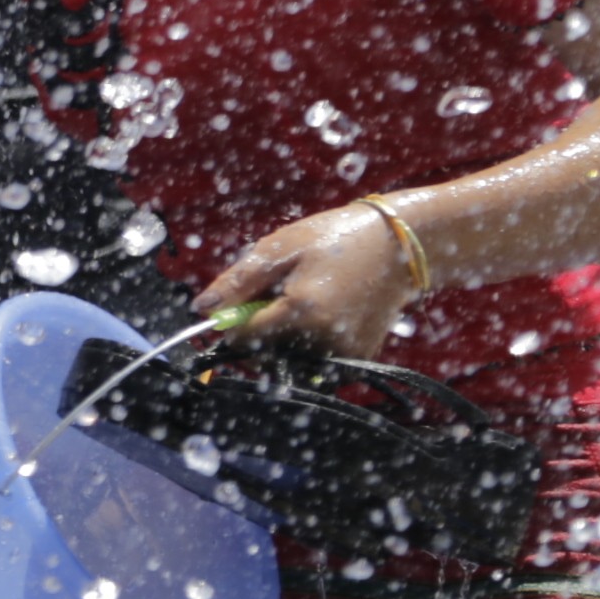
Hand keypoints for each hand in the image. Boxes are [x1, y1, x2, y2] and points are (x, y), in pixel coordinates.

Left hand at [194, 202, 417, 356]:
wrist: (397, 247)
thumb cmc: (334, 239)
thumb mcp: (279, 249)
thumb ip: (238, 282)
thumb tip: (202, 308)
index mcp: (303, 311)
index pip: (245, 336)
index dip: (231, 322)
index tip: (233, 305)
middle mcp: (326, 341)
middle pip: (266, 350)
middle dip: (259, 327)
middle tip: (277, 292)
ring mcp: (345, 355)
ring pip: (289, 356)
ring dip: (282, 335)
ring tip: (302, 298)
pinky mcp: (358, 359)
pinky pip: (314, 359)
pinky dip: (306, 341)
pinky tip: (321, 311)